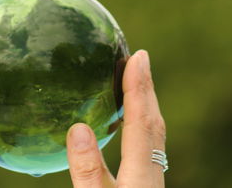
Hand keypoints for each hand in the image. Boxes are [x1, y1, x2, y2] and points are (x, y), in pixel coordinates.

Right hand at [66, 50, 165, 187]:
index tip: (137, 57)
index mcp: (140, 177)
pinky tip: (127, 121)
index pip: (141, 122)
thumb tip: (78, 128)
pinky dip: (140, 121)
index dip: (138, 87)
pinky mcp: (144, 184)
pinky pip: (147, 143)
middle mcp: (151, 174)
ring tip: (134, 81)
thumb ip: (87, 170)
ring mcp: (150, 179)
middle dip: (146, 88)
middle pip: (153, 123)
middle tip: (139, 58)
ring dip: (145, 102)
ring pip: (153, 133)